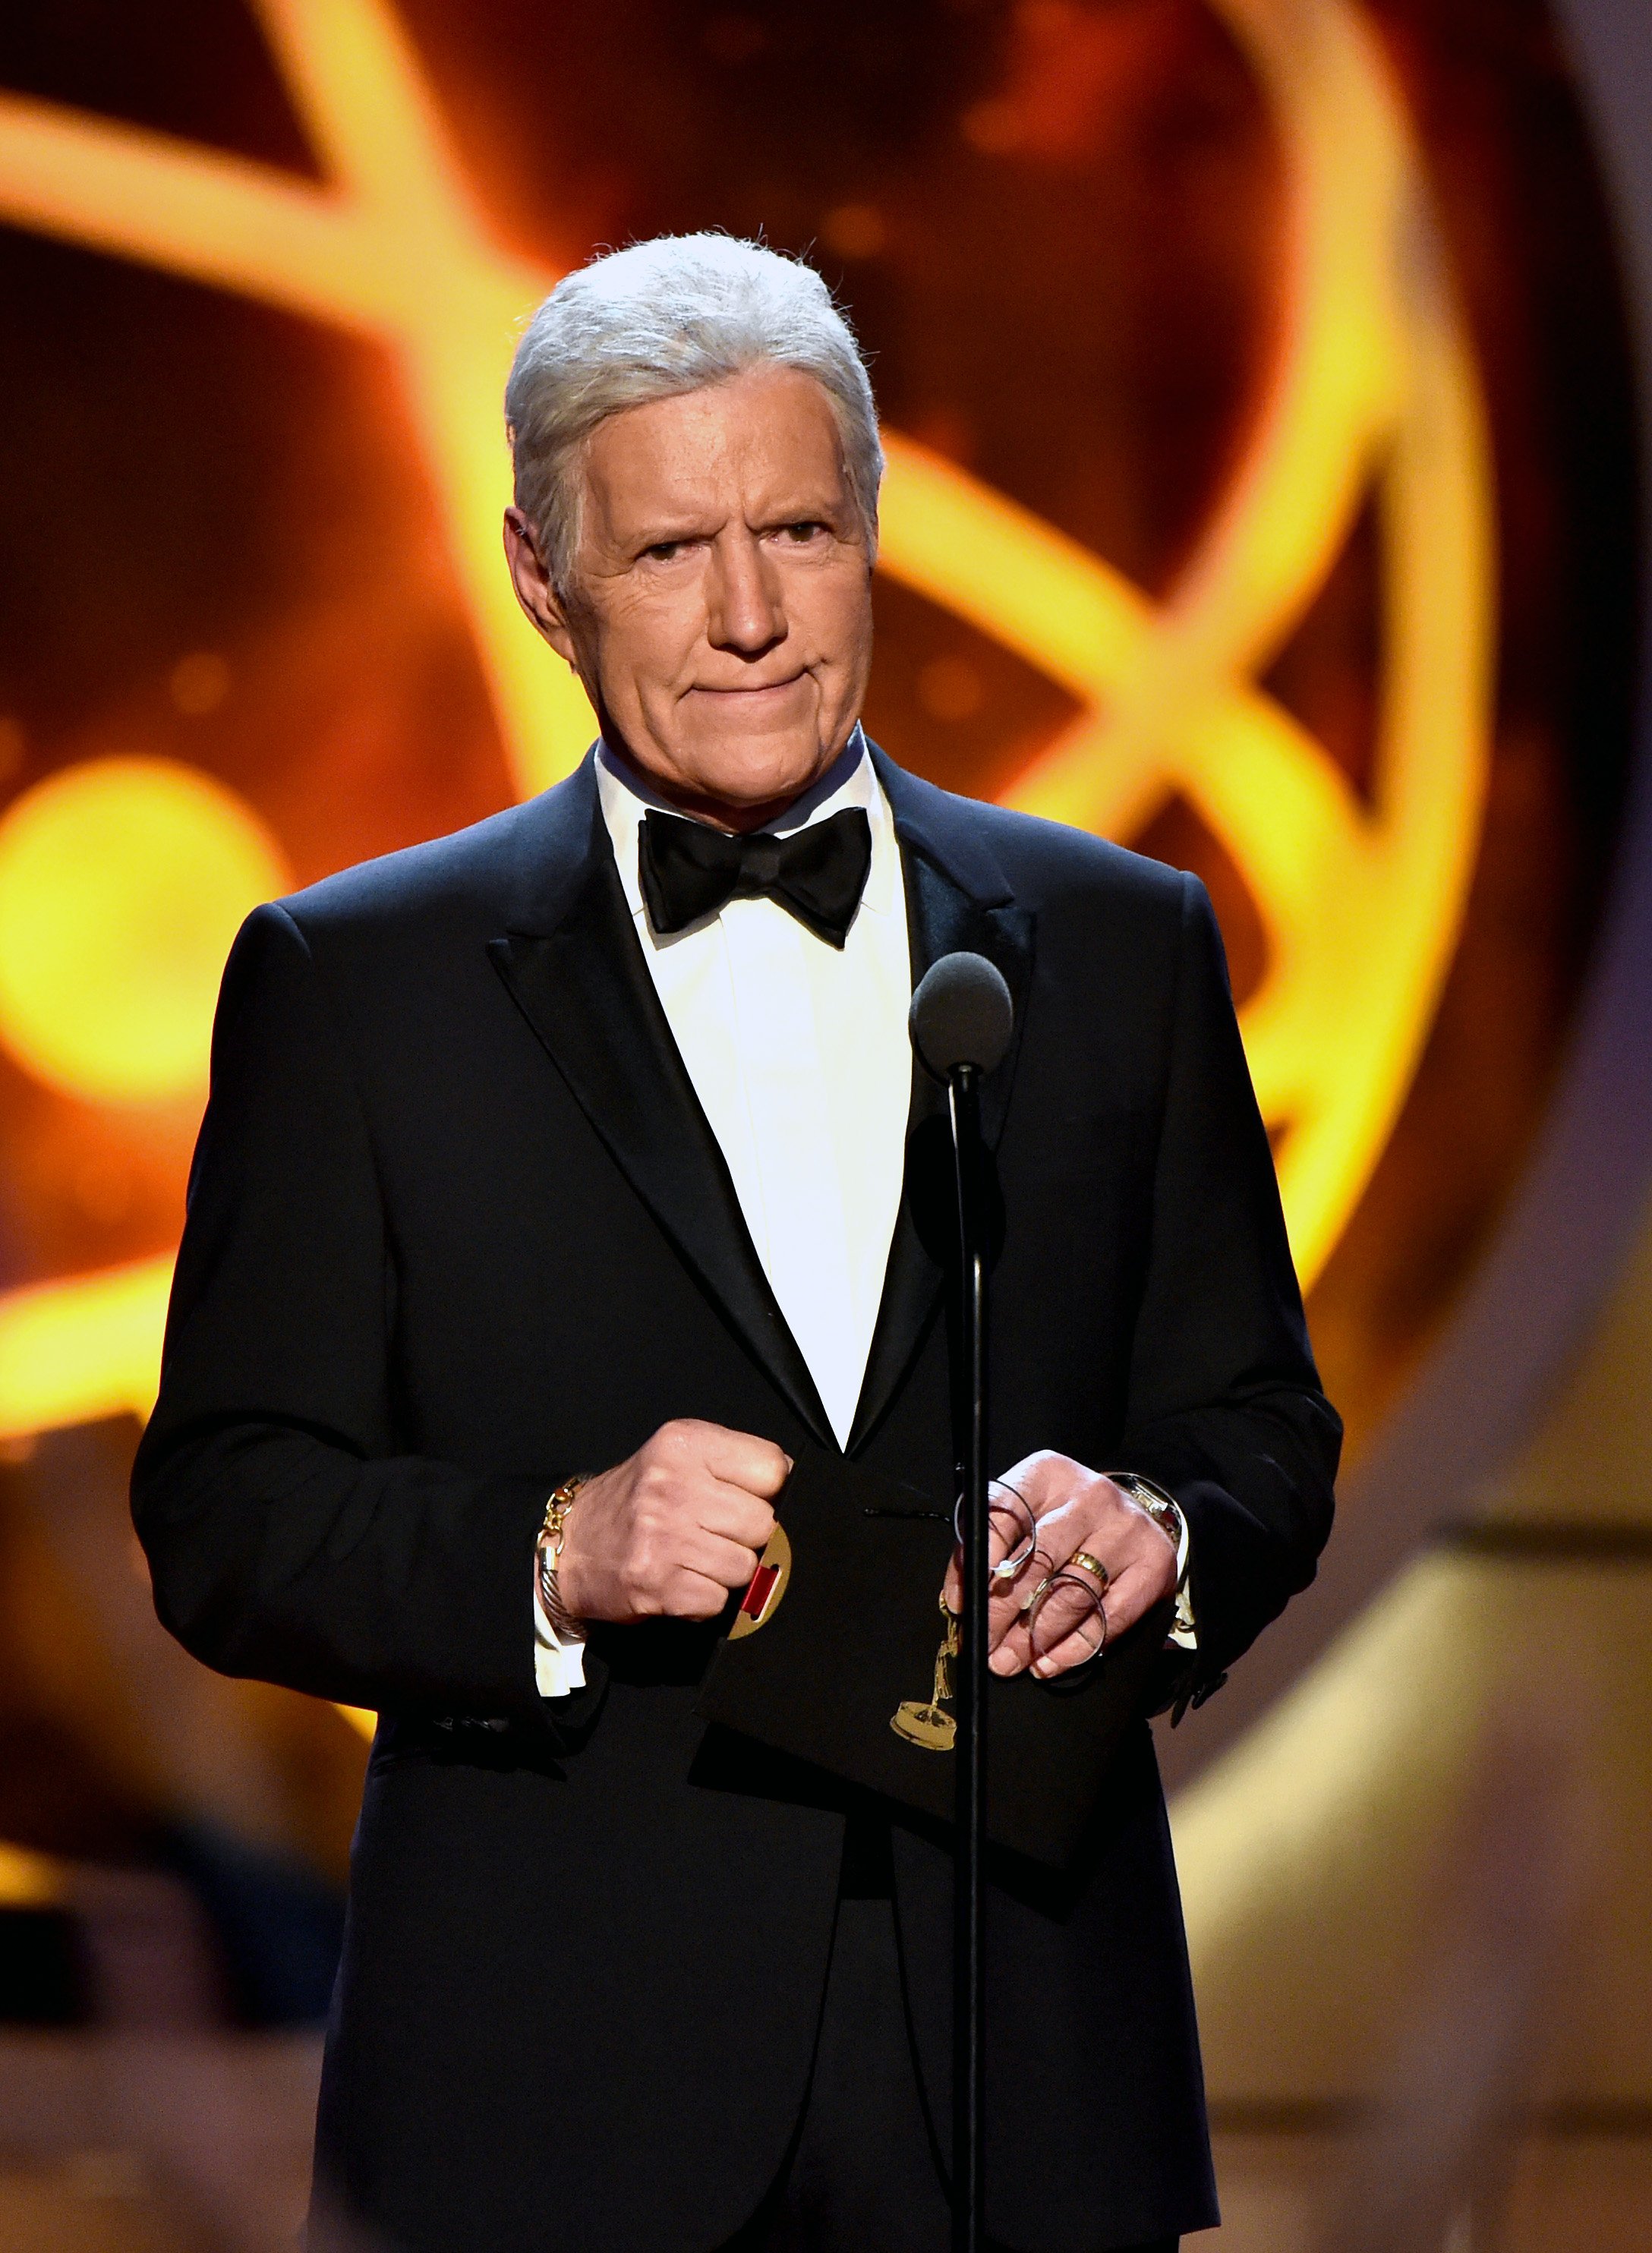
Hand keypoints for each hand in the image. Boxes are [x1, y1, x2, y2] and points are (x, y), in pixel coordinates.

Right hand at [556, 1420, 788, 1625]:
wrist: (571, 1546)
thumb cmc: (636, 1501)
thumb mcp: (678, 1458)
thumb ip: (734, 1463)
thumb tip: (795, 1485)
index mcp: (684, 1444)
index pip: (772, 1467)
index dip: (772, 1491)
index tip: (751, 1499)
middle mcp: (672, 1486)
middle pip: (764, 1522)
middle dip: (749, 1536)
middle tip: (718, 1534)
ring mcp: (663, 1537)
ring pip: (745, 1566)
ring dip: (728, 1571)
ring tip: (697, 1558)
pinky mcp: (657, 1584)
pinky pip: (718, 1600)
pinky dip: (706, 1599)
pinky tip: (682, 1581)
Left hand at [943, 1450, 1177, 1680]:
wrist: (1134, 1512)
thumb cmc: (1063, 1516)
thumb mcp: (1025, 1510)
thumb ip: (991, 1541)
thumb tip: (962, 1596)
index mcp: (1048, 1474)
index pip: (1007, 1513)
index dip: (983, 1559)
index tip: (966, 1601)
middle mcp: (1090, 1496)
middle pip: (1039, 1561)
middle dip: (1004, 1611)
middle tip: (985, 1644)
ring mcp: (1126, 1530)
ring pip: (1073, 1593)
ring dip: (1035, 1637)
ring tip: (1010, 1660)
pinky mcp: (1153, 1565)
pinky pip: (1110, 1617)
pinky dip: (1075, 1648)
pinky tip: (1049, 1662)